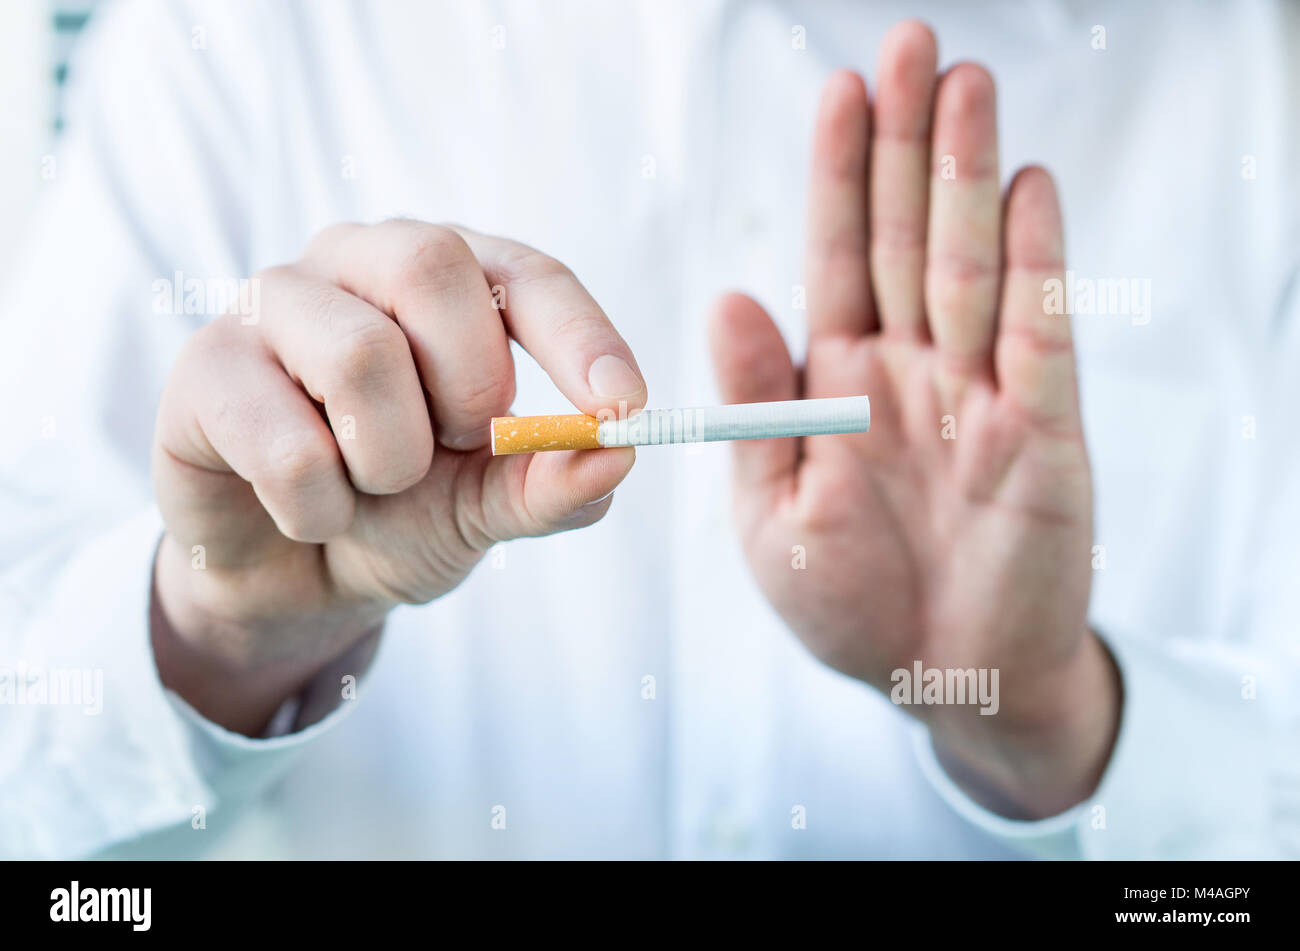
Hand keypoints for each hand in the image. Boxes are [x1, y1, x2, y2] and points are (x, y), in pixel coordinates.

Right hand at [152, 221, 644, 734]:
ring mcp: (272, 303)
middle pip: (430, 266)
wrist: (294, 575)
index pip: (526, 274)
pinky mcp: (204, 366)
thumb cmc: (400, 513)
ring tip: (373, 485)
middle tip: (461, 446)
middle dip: (469, 385)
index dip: (580, 335)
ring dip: (391, 460)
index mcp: (447, 279)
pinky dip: (321, 508)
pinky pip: (286, 443)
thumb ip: (552, 484)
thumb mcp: (488, 508)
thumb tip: (618, 455)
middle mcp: (358, 263)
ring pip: (358, 354)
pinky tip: (308, 511)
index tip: (623, 406)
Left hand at [709, 22, 1118, 817]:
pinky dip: (1035, 263)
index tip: (836, 92)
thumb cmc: (846, 603)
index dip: (838, 176)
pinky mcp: (1043, 432)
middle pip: (907, 237)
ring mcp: (979, 393)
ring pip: (971, 265)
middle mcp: (910, 369)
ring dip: (966, 177)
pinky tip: (1027, 186)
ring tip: (962, 86)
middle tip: (908, 45)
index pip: (837, 257)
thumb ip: (758, 410)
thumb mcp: (772, 514)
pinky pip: (1039, 336)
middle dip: (905, 145)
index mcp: (837, 383)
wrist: (938, 677)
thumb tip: (729, 298)